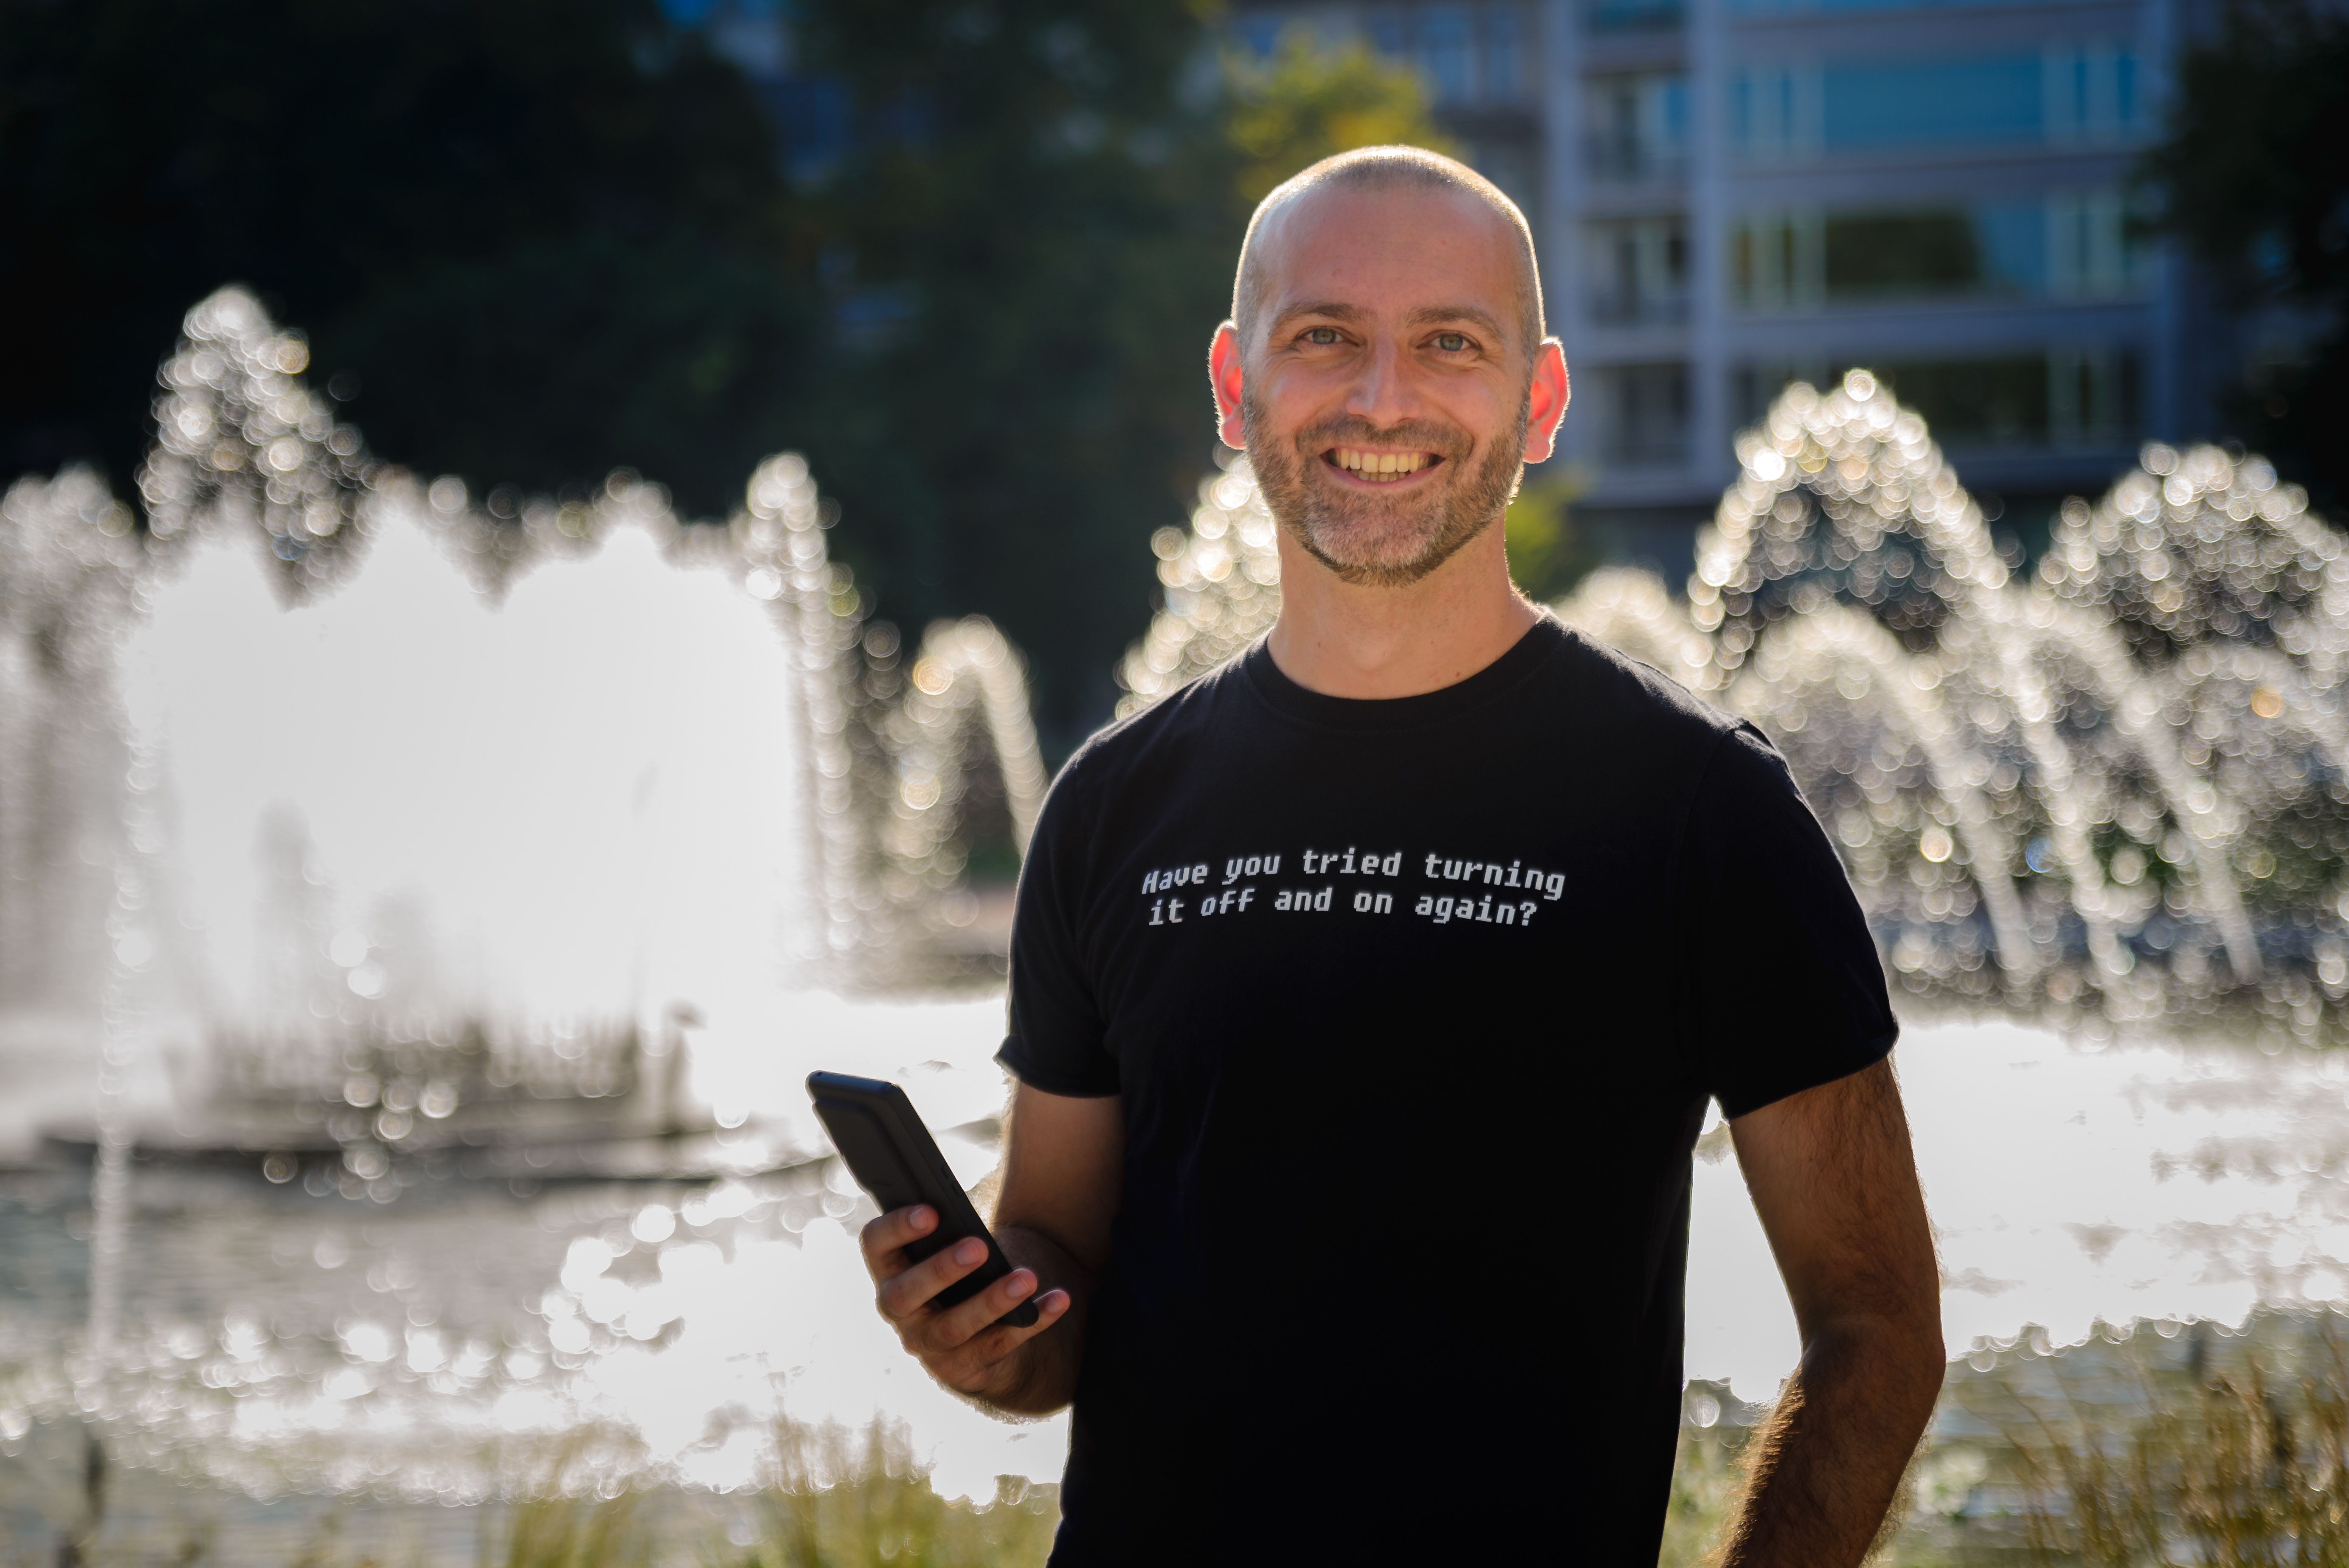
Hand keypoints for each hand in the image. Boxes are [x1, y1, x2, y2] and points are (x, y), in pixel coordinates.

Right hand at [859, 1204, 1071, 1400]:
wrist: (973, 1335)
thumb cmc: (960, 1273)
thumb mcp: (948, 1249)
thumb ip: (949, 1231)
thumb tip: (968, 1212)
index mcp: (891, 1268)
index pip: (876, 1244)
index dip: (896, 1227)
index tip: (932, 1211)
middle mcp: (900, 1310)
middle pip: (906, 1293)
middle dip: (942, 1269)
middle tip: (978, 1247)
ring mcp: (926, 1344)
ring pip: (953, 1327)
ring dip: (991, 1302)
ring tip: (1026, 1278)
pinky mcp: (960, 1369)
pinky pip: (996, 1347)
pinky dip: (1032, 1322)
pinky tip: (1058, 1300)